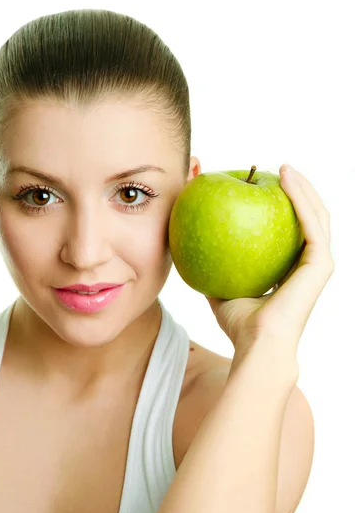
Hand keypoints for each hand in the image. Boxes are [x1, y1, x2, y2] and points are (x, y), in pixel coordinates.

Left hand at [205, 164, 333, 351]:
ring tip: (283, 167)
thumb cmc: (238, 323)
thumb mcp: (219, 286)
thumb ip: (212, 265)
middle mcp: (308, 264)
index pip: (288, 230)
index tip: (258, 185)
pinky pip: (311, 222)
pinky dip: (300, 196)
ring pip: (316, 214)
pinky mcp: (321, 263)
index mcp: (291, 270)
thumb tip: (191, 241)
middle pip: (307, 217)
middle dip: (294, 190)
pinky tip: (284, 175)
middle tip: (275, 169)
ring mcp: (318, 263)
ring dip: (301, 187)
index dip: (277, 206)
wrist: (256, 345)